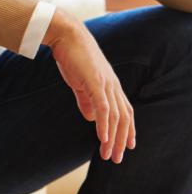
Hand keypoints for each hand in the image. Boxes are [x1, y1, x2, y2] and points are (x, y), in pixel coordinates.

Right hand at [44, 9, 134, 162]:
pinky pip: (103, 107)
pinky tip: (102, 138)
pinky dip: (105, 124)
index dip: (128, 130)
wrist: (66, 34)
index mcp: (110, 85)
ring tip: (107, 154)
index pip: (125, 112)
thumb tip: (92, 119)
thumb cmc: (71, 56)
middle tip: (115, 159)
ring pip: (115, 117)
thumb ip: (86, 100)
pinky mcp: (95, 82)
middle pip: (124, 118)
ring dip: (112, 138)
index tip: (127, 147)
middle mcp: (113, 86)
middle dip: (121, 141)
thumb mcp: (80, 81)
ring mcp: (105, 84)